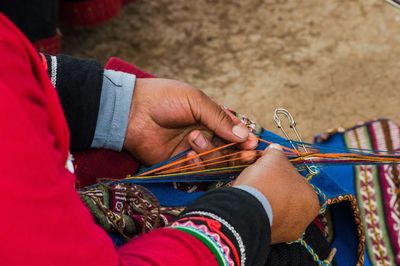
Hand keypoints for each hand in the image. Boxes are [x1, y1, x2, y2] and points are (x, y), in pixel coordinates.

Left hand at [123, 78, 257, 164]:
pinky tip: (189, 153)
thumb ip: (219, 118)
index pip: (233, 130)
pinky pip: (197, 169)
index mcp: (208, 116)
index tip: (254, 143)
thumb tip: (244, 134)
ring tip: (194, 139)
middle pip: (228, 148)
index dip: (244, 137)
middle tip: (246, 154)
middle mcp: (203, 134)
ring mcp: (191, 150)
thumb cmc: (164, 99)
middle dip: (237, 152)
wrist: (132, 112)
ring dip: (210, 152)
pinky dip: (197, 163)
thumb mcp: (195, 101)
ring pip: (214, 160)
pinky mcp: (179, 163)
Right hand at [234, 144, 319, 243]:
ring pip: (275, 209)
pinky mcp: (271, 238)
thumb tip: (275, 148)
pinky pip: (264, 220)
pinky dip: (258, 212)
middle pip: (286, 196)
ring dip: (265, 201)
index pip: (296, 181)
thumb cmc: (267, 182)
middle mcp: (305, 219)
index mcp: (312, 199)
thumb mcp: (273, 158)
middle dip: (273, 188)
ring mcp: (288, 232)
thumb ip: (277, 152)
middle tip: (259, 180)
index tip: (268, 170)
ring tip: (251, 192)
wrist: (247, 211)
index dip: (280, 172)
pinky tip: (248, 205)